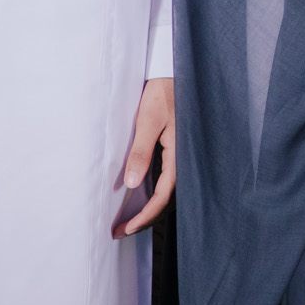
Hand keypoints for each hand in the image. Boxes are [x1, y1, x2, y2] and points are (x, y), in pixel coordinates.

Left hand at [115, 78, 175, 237]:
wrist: (173, 73)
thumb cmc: (162, 93)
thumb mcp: (147, 120)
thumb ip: (140, 151)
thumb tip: (131, 183)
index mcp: (178, 155)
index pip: (163, 197)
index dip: (145, 216)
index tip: (126, 229)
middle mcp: (182, 159)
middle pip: (167, 200)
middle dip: (145, 219)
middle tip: (122, 232)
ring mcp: (180, 155)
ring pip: (168, 192)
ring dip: (150, 208)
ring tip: (129, 220)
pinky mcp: (175, 149)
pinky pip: (167, 179)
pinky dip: (154, 194)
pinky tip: (141, 196)